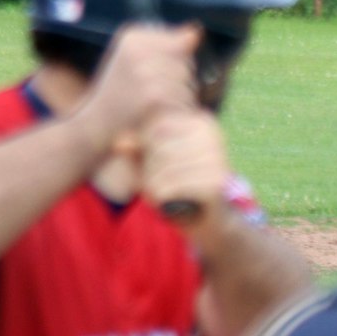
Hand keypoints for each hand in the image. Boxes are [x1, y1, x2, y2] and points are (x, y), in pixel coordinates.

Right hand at [71, 25, 202, 154]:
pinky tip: (156, 116)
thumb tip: (196, 33)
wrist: (94, 128)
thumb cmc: (120, 93)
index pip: (183, 42)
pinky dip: (178, 112)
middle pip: (187, 63)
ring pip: (189, 82)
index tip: (144, 75)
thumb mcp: (136, 59)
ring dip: (179, 98)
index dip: (172, 64)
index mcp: (134, 37)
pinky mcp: (155, 97)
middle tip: (147, 94)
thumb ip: (170, 44)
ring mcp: (147, 73)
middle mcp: (139, 50)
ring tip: (150, 105)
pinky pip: (186, 100)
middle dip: (177, 81)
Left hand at [141, 108, 230, 238]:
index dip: (143, 141)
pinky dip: (160, 197)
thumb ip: (137, 146)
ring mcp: (217, 160)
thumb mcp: (154, 158)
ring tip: (161, 190)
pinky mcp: (215, 184)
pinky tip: (167, 200)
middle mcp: (213, 137)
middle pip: (158, 147)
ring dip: (152, 184)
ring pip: (162, 169)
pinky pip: (169, 188)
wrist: (205, 213)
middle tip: (156, 178)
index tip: (148, 157)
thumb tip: (119, 144)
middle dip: (148, 166)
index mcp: (202, 122)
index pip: (158, 124)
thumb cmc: (177, 179)